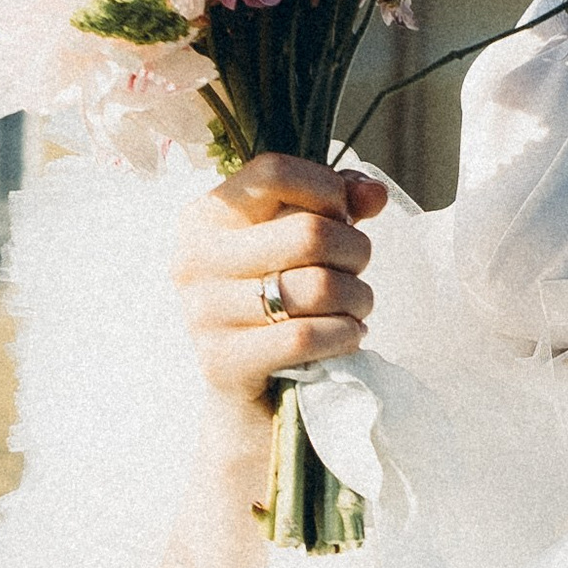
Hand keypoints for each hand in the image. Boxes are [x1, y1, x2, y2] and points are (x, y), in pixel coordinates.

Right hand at [172, 156, 386, 408]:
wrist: (249, 394)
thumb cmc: (276, 304)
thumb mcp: (299, 245)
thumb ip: (336, 206)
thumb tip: (373, 194)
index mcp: (205, 217)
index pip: (275, 172)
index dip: (327, 188)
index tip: (342, 217)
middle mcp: (194, 259)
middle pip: (308, 233)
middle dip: (355, 253)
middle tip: (357, 273)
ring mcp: (202, 313)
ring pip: (316, 287)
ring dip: (357, 299)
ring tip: (356, 308)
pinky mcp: (221, 362)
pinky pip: (304, 337)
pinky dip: (343, 335)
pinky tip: (347, 336)